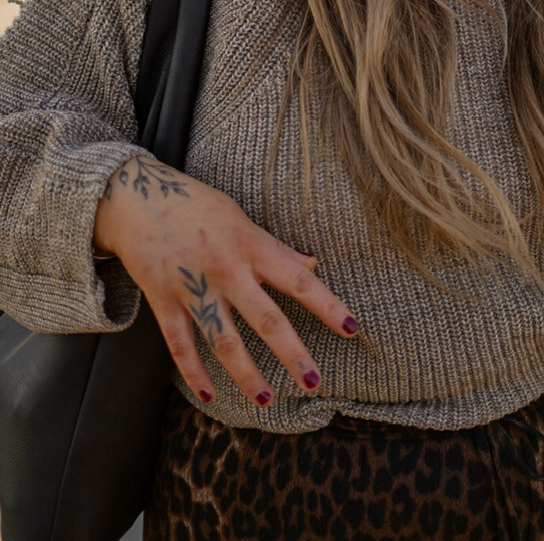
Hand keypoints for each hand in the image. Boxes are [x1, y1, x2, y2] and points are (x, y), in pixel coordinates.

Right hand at [93, 155, 359, 407]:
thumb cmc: (195, 204)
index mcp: (250, 245)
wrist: (136, 198)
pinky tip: (210, 395)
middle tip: (314, 383)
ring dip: (247, 374)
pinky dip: (194, 373)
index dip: (327, 305)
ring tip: (267, 400)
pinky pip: (180, 345)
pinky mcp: (163, 301)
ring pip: (224, 340)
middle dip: (292, 353)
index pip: (298, 279)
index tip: (352, 329)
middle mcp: (226, 269)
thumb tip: (311, 264)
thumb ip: (274, 246)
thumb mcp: (240, 217)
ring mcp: (193, 287)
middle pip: (266, 319)